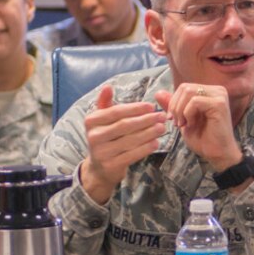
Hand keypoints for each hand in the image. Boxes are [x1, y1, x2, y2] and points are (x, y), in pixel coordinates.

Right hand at [79, 84, 166, 202]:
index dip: (135, 108)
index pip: (116, 112)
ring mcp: (101, 152)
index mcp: (91, 121)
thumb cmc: (105, 137)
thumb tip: (108, 86)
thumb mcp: (102, 119)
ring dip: (149, 133)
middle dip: (145, 120)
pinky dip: (145, 148)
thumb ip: (105, 103)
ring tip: (162, 128)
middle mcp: (93, 136)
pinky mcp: (110, 165)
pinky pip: (132, 155)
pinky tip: (156, 142)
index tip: (152, 106)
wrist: (99, 168)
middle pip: (124, 125)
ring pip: (130, 140)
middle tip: (161, 116)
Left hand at [155, 83, 243, 170]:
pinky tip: (192, 125)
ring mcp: (219, 96)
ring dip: (180, 110)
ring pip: (189, 92)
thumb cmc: (203, 139)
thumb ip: (173, 106)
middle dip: (175, 106)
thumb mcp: (182, 120)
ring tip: (183, 124)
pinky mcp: (219, 104)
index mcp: (209, 92)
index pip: (184, 87)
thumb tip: (158, 93)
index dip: (173, 102)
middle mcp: (217, 91)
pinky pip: (195, 101)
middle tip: (177, 123)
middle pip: (185, 88)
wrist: (217, 154)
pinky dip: (188, 114)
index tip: (172, 119)